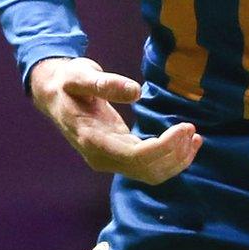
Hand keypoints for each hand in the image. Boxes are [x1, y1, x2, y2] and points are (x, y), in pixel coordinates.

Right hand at [28, 56, 200, 183]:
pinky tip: (187, 143)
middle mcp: (101, 157)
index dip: (164, 147)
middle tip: (192, 129)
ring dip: (176, 160)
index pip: (135, 157)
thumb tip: (136, 92)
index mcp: (92, 140)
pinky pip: (148, 166)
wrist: (53, 93)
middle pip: (145, 169)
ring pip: (149, 173)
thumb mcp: (81, 76)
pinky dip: (170, 159)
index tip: (185, 128)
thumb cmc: (68, 82)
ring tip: (195, 137)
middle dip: (174, 153)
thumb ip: (105, 84)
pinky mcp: (118, 155)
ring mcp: (109, 159)